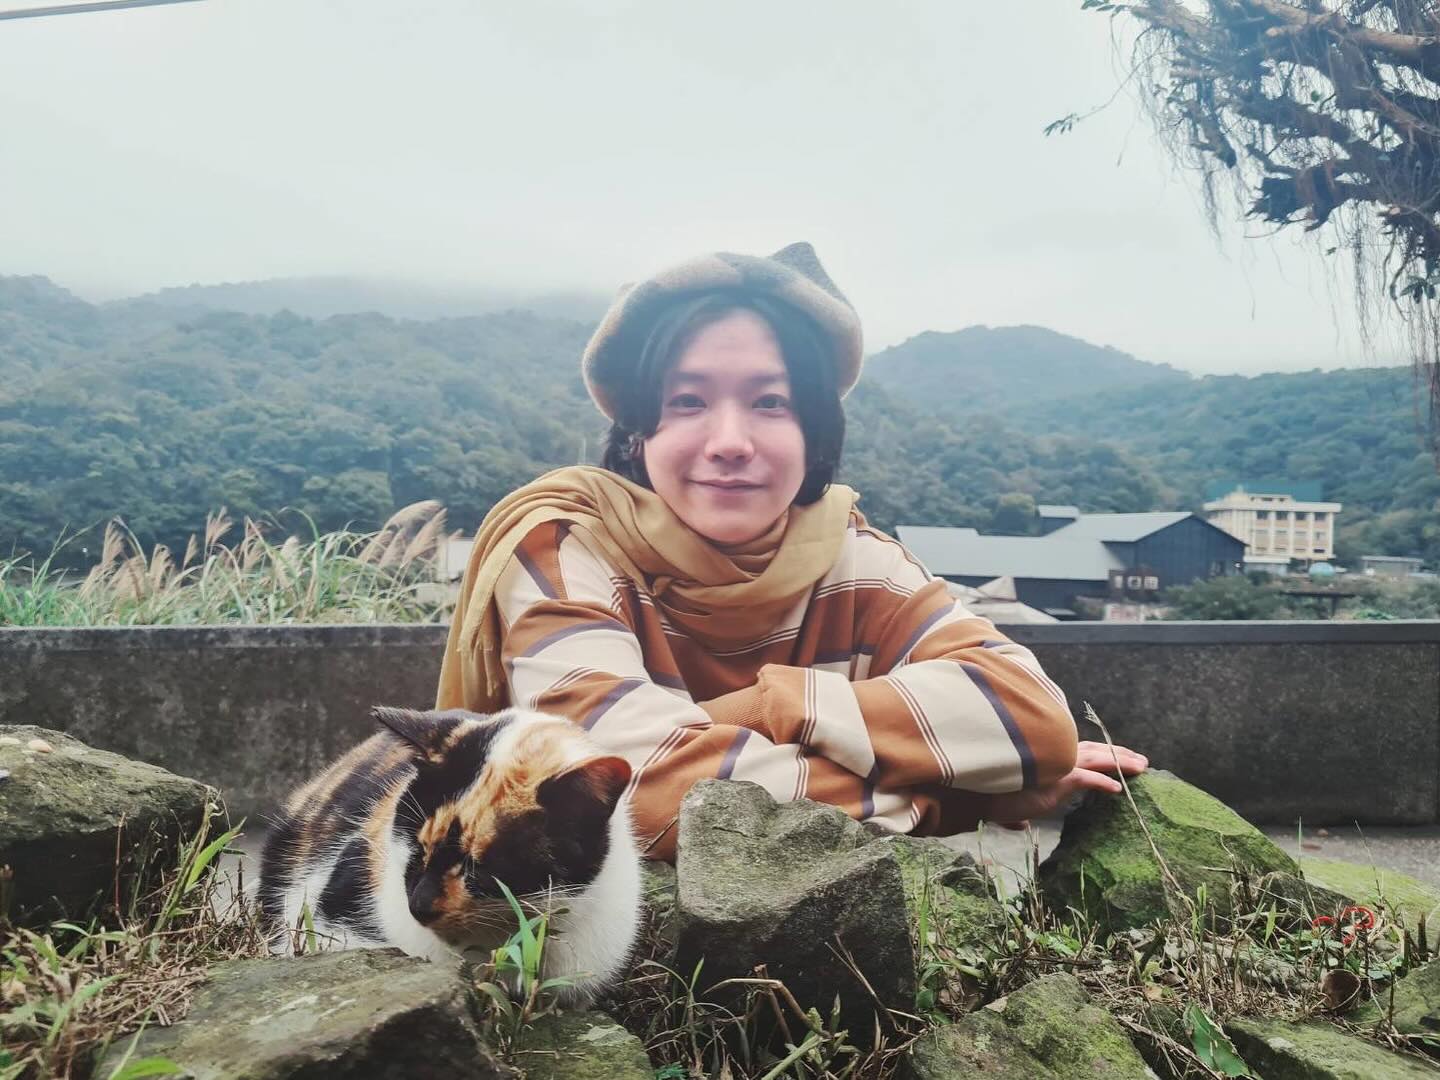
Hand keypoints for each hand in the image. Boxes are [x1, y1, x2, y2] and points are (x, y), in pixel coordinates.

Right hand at [984, 741, 1148, 829]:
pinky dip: (1103, 782)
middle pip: (1093, 750)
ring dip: (1120, 762)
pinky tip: (1118, 789)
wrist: (972, 797)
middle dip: (1119, 753)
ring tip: (1141, 768)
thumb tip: (1020, 825)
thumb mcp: (1009, 808)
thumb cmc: (987, 799)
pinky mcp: (1053, 781)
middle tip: (1142, 761)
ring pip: (1095, 759)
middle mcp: (1052, 759)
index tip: (1122, 758)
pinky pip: (1085, 778)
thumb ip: (1018, 815)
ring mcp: (1054, 768)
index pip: (1079, 751)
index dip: (1102, 753)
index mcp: (1045, 761)